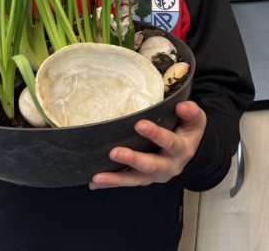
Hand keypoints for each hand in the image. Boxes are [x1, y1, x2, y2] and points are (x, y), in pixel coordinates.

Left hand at [89, 101, 205, 189]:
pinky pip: (127, 181)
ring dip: (116, 179)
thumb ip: (191, 112)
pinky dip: (111, 183)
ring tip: (97, 177)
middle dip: (133, 160)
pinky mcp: (143, 177)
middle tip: (115, 152)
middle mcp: (169, 166)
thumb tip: (181, 107)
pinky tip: (94, 183)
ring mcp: (155, 175)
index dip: (156, 134)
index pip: (170, 142)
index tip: (139, 124)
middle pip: (151, 166)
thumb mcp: (196, 119)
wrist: (190, 149)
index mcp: (182, 150)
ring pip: (136, 179)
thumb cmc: (188, 129)